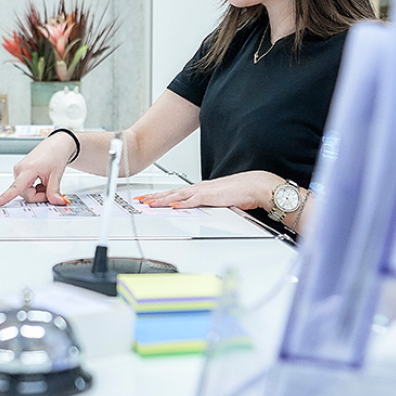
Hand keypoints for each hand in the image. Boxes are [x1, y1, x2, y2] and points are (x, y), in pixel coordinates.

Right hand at [0, 131, 77, 207]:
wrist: (55, 145)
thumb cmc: (55, 154)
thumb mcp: (56, 174)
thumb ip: (54, 191)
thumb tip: (56, 202)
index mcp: (27, 169)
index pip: (15, 188)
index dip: (4, 198)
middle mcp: (19, 170)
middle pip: (26, 194)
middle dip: (39, 195)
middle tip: (50, 189)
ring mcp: (19, 171)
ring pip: (26, 191)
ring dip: (37, 192)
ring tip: (46, 182)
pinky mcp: (20, 172)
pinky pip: (25, 187)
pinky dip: (35, 188)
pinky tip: (41, 181)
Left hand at [136, 170, 281, 211]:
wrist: (254, 185)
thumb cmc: (241, 191)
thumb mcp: (219, 199)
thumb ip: (208, 204)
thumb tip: (199, 210)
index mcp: (201, 189)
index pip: (176, 193)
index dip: (161, 196)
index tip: (149, 199)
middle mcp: (199, 188)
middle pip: (172, 193)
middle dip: (155, 197)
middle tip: (141, 200)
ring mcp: (204, 192)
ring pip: (177, 196)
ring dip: (162, 200)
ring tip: (149, 203)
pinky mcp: (211, 197)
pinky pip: (192, 201)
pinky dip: (181, 203)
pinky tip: (171, 206)